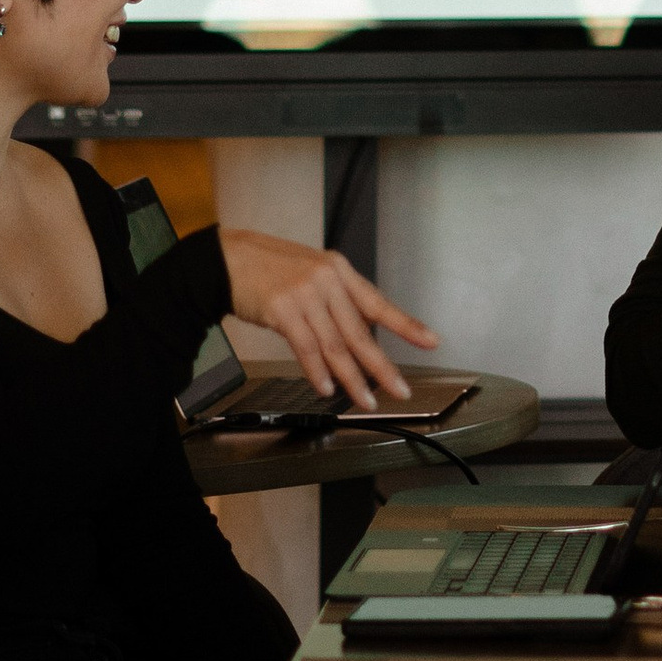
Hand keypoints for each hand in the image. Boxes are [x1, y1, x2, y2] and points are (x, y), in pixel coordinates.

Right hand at [218, 230, 438, 409]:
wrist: (230, 260)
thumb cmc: (272, 268)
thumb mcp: (313, 273)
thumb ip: (338, 301)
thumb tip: (362, 336)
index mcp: (340, 271)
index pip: (379, 303)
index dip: (407, 325)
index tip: (431, 341)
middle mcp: (327, 281)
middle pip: (360, 332)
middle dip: (382, 367)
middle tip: (399, 390)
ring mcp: (304, 294)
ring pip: (335, 345)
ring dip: (351, 378)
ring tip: (364, 400)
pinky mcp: (281, 309)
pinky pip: (305, 347)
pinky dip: (317, 371)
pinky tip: (326, 387)